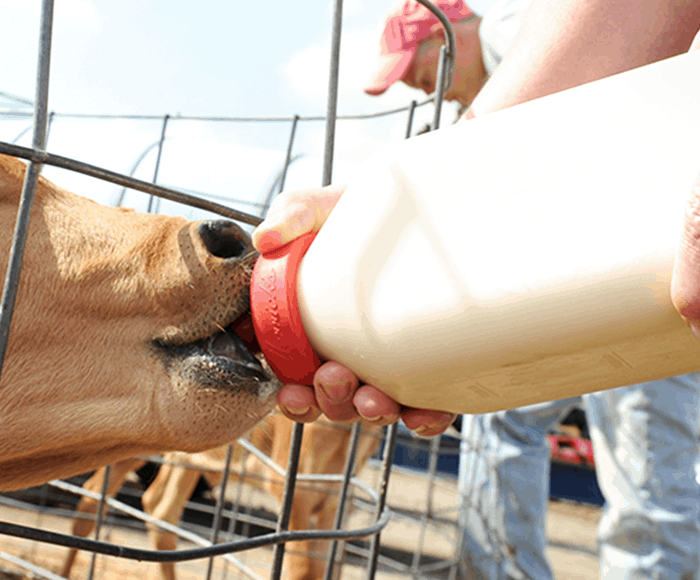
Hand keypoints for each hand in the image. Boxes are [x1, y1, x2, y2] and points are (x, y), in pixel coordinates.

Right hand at [254, 185, 455, 436]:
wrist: (416, 208)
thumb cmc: (357, 214)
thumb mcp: (319, 209)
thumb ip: (291, 216)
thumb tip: (264, 238)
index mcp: (314, 334)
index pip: (296, 382)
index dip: (292, 398)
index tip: (291, 391)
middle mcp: (350, 356)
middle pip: (335, 402)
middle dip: (331, 401)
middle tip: (332, 376)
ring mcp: (392, 365)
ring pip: (376, 409)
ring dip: (370, 414)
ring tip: (374, 399)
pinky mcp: (435, 367)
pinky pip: (430, 407)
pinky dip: (425, 419)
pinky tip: (425, 415)